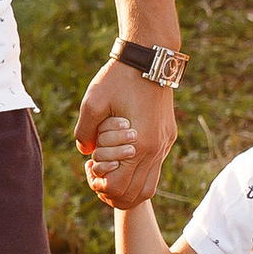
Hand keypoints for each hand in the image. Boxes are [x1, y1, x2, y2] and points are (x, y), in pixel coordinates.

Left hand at [74, 57, 175, 207]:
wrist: (149, 58)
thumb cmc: (118, 78)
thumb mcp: (92, 102)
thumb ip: (84, 132)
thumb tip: (85, 152)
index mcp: (139, 144)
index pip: (118, 187)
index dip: (99, 184)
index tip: (89, 167)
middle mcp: (157, 149)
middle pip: (136, 195)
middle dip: (113, 194)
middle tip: (98, 178)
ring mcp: (165, 144)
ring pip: (149, 186)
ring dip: (128, 187)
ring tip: (110, 172)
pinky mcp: (168, 136)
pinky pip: (155, 167)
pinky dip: (138, 172)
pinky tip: (122, 157)